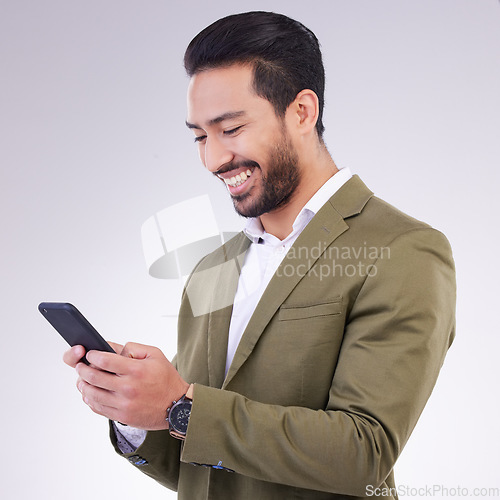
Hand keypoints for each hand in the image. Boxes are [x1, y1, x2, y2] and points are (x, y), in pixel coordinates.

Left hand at [64, 342, 188, 429]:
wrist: (176, 406)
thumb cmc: (166, 379)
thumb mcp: (155, 355)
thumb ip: (133, 348)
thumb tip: (113, 349)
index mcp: (136, 370)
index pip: (105, 361)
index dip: (93, 356)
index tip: (90, 354)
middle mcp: (128, 388)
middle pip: (94, 377)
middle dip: (83, 369)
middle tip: (81, 366)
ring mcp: (124, 404)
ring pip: (93, 394)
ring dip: (83, 385)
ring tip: (82, 380)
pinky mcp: (122, 416)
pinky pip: (99, 408)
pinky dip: (90, 400)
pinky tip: (89, 394)